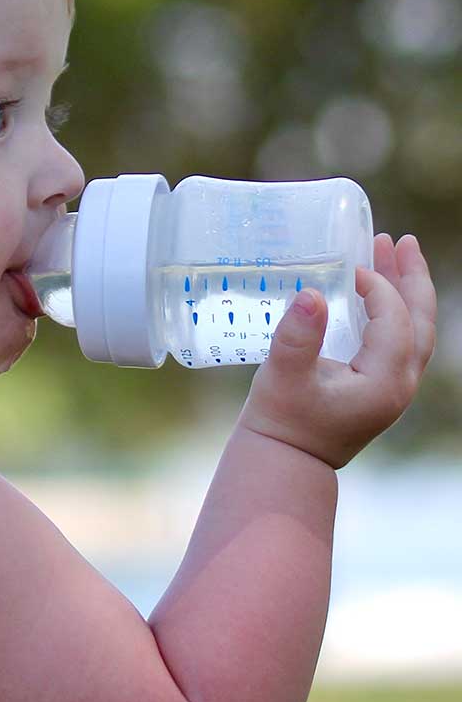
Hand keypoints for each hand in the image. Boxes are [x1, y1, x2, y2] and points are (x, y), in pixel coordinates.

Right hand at [238, 233, 436, 468]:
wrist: (285, 462)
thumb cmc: (281, 421)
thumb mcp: (284, 376)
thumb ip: (298, 335)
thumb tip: (311, 293)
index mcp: (385, 381)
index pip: (396, 320)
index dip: (378, 286)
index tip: (348, 265)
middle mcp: (399, 385)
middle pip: (421, 321)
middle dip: (411, 277)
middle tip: (398, 239)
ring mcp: (392, 388)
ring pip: (413, 330)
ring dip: (404, 291)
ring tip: (390, 253)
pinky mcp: (377, 388)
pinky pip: (398, 341)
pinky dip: (392, 311)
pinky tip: (373, 295)